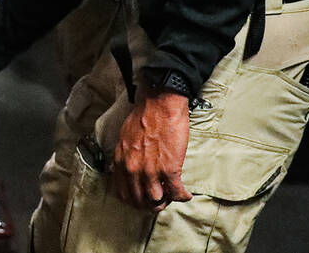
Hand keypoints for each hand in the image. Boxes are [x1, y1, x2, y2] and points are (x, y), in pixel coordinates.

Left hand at [111, 87, 193, 209]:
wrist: (160, 103)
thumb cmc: (144, 115)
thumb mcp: (124, 137)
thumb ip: (124, 155)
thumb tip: (122, 168)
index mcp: (121, 161)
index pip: (123, 192)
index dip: (134, 200)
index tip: (142, 199)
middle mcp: (133, 169)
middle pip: (139, 201)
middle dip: (149, 204)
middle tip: (159, 201)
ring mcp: (151, 171)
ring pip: (156, 200)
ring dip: (166, 202)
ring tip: (172, 197)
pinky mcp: (169, 169)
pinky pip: (176, 192)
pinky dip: (183, 196)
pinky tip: (186, 195)